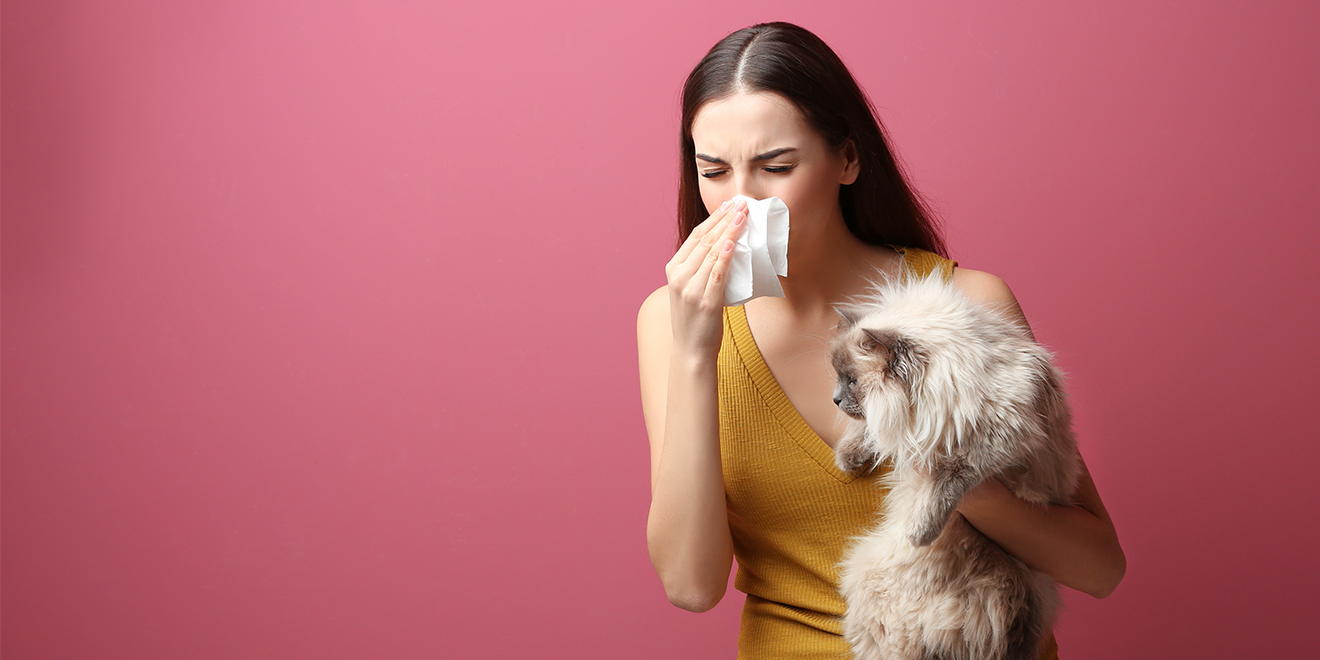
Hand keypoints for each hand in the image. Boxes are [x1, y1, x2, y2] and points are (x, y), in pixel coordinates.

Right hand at [664, 199, 747, 357]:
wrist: (691, 350)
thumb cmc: (695, 319)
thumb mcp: (690, 289)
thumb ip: (700, 268)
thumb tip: (726, 245)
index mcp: (673, 269)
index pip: (695, 236)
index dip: (714, 218)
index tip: (730, 205)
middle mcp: (678, 276)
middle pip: (704, 240)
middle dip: (725, 219)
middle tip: (742, 203)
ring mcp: (690, 289)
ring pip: (711, 252)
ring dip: (729, 231)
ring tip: (744, 216)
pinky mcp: (705, 302)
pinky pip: (717, 273)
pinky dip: (725, 256)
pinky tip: (734, 242)